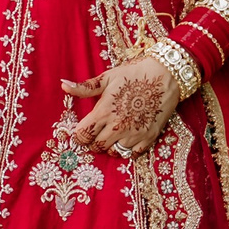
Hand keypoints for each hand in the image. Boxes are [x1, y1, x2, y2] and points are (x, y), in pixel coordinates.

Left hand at [60, 53, 181, 155]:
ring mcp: (133, 134)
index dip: (80, 135)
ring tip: (112, 136)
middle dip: (93, 142)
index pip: (82, 135)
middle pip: (96, 147)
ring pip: (113, 153)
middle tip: (97, 133)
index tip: (83, 130)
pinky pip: (132, 154)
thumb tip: (63, 86)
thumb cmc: (134, 73)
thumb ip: (85, 87)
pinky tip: (127, 138)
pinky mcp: (148, 138)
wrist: (165, 76)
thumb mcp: (107, 77)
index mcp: (103, 112)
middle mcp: (117, 127)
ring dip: (109, 147)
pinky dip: (127, 150)